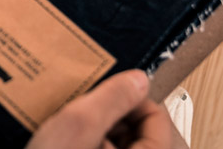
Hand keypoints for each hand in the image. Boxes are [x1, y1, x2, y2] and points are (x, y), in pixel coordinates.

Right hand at [27, 70, 176, 148]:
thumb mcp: (78, 126)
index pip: (157, 119)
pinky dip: (85, 146)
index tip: (106, 88)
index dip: (130, 98)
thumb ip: (110, 99)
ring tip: (70, 132)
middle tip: (82, 113)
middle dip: (108, 118)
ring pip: (117, 146)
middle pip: (139, 134)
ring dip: (94, 133)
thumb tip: (137, 79)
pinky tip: (64, 146)